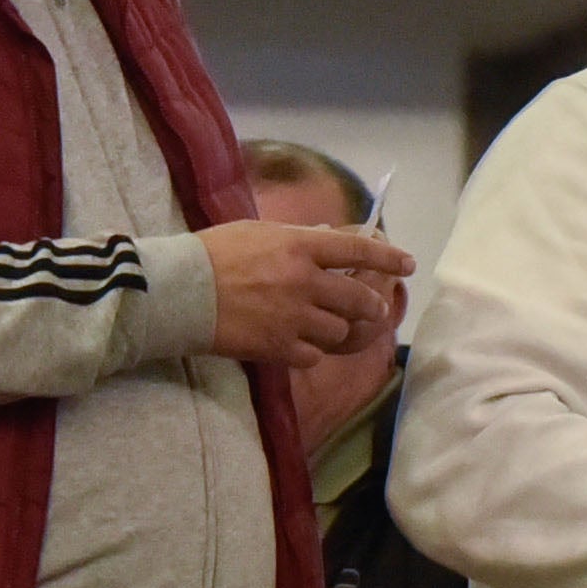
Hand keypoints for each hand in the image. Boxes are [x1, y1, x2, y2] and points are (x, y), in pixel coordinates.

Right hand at [197, 216, 404, 368]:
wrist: (179, 291)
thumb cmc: (212, 252)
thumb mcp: (258, 231)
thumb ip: (296, 238)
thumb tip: (326, 240)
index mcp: (301, 246)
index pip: (358, 250)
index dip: (387, 259)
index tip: (407, 265)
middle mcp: (305, 281)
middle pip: (358, 299)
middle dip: (371, 306)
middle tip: (374, 309)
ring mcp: (294, 317)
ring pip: (339, 332)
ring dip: (336, 330)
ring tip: (324, 328)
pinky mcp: (278, 347)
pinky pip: (312, 356)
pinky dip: (309, 352)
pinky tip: (297, 346)